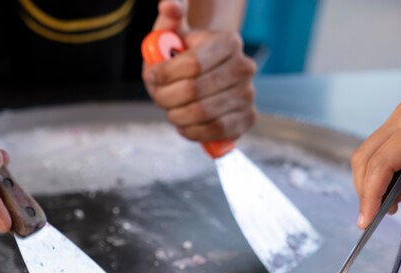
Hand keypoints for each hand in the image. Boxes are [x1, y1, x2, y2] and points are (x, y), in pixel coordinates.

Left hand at [142, 0, 256, 141]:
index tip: (152, 76)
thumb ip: (169, 18)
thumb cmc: (183, 54)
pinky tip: (184, 123)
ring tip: (171, 109)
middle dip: (166, 97)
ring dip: (176, 115)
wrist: (205, 75)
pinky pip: (214, 131)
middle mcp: (244, 67)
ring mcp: (248, 94)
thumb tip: (169, 6)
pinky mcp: (247, 118)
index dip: (165, 74)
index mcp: (228, 42)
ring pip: (202, 114)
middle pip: (194, 91)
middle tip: (158, 96)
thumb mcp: (172, 33)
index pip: (192, 64)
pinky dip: (192, 131)